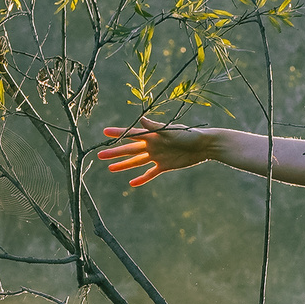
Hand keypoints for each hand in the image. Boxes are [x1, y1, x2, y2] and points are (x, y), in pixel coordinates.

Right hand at [99, 118, 216, 186]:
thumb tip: (141, 120)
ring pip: (136, 161)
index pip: (131, 133)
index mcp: (152, 135)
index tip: (104, 132)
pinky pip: (150, 173)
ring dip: (124, 165)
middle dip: (115, 152)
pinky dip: (141, 178)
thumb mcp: (172, 131)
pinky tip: (132, 183)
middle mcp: (152, 145)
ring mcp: (157, 156)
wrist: (204, 146)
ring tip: (110, 168)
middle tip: (100, 155)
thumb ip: (155, 127)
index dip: (117, 133)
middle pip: (130, 149)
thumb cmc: (189, 134)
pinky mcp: (164, 165)